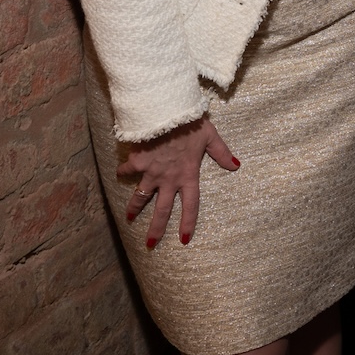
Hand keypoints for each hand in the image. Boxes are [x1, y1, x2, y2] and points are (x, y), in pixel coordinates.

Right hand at [118, 116, 238, 246]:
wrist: (167, 110)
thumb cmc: (191, 122)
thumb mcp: (210, 136)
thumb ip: (221, 152)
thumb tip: (236, 166)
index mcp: (188, 174)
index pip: (190, 204)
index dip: (187, 222)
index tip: (183, 239)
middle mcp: (169, 178)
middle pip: (162, 210)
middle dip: (156, 229)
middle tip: (150, 244)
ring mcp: (151, 171)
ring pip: (141, 196)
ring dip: (134, 207)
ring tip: (129, 218)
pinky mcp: (137, 161)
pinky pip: (127, 170)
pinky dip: (122, 172)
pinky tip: (119, 174)